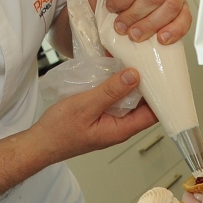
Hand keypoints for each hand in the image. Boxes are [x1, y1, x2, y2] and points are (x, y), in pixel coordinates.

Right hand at [30, 68, 156, 163]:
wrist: (40, 142)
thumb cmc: (59, 131)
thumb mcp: (85, 106)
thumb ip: (110, 91)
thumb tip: (134, 76)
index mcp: (121, 129)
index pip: (153, 114)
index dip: (161, 96)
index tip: (163, 76)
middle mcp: (119, 126)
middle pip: (143, 105)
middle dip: (147, 85)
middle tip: (149, 61)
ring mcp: (110, 121)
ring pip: (128, 100)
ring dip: (130, 83)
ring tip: (133, 61)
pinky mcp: (101, 115)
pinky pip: (114, 99)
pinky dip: (116, 85)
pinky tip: (113, 71)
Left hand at [82, 0, 190, 43]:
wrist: (111, 2)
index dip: (122, 1)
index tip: (111, 9)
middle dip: (135, 16)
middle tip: (121, 27)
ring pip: (170, 7)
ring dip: (151, 25)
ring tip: (135, 35)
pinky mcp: (182, 6)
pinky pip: (185, 17)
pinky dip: (175, 30)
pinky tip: (162, 38)